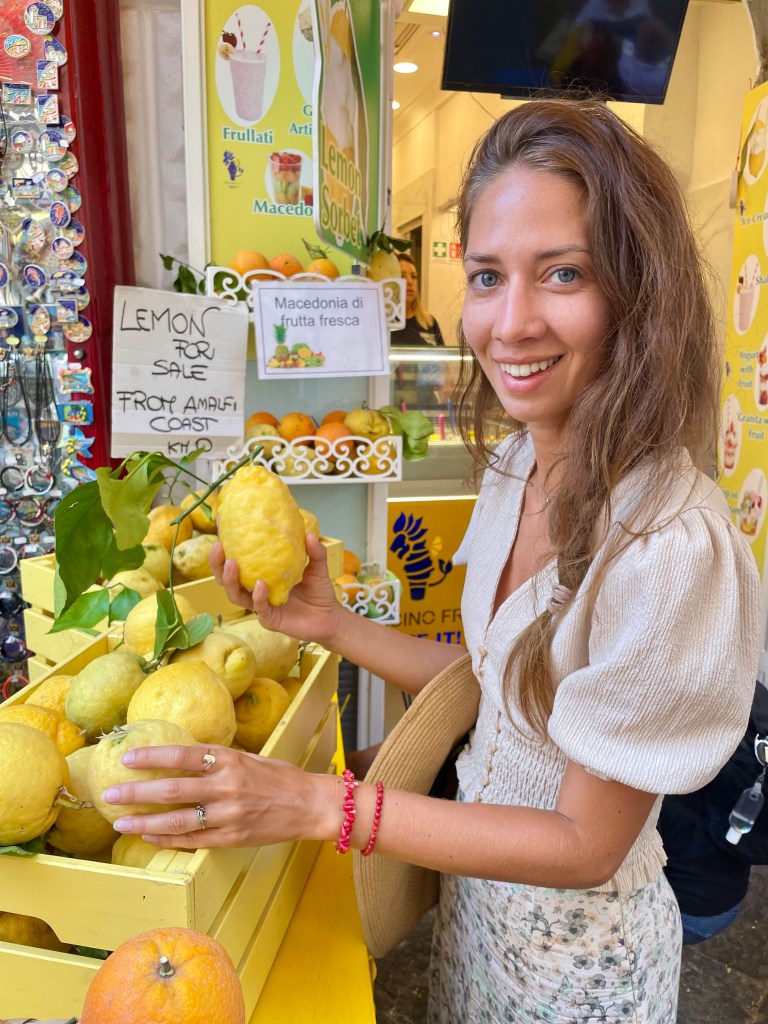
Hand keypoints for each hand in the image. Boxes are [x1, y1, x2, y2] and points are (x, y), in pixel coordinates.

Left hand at [101, 743, 335, 849]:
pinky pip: (194, 839)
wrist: (310, 805)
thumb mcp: (250, 757)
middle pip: (172, 789)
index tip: (127, 759)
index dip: (153, 757)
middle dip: (137, 792)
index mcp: (230, 760)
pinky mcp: (232, 837)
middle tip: (110, 793)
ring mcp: (229, 814)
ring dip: (144, 821)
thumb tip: (182, 757)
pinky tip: (150, 837)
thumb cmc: (280, 777)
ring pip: (178, 819)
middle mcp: (227, 785)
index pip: (182, 755)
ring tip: (120, 822)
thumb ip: (218, 759)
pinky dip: (169, 839)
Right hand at [209, 532, 344, 646]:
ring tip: (231, 563)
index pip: (238, 559)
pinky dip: (257, 596)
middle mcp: (255, 590)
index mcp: (260, 574)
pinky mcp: (269, 619)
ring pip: (236, 595)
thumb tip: (310, 534)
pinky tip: (259, 584)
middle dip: (217, 564)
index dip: (226, 545)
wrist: (330, 618)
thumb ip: (314, 551)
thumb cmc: (319, 592)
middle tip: (218, 546)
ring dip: (230, 580)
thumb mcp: (317, 567)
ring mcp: (260, 606)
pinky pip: (259, 608)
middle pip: (226, 579)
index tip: (220, 524)